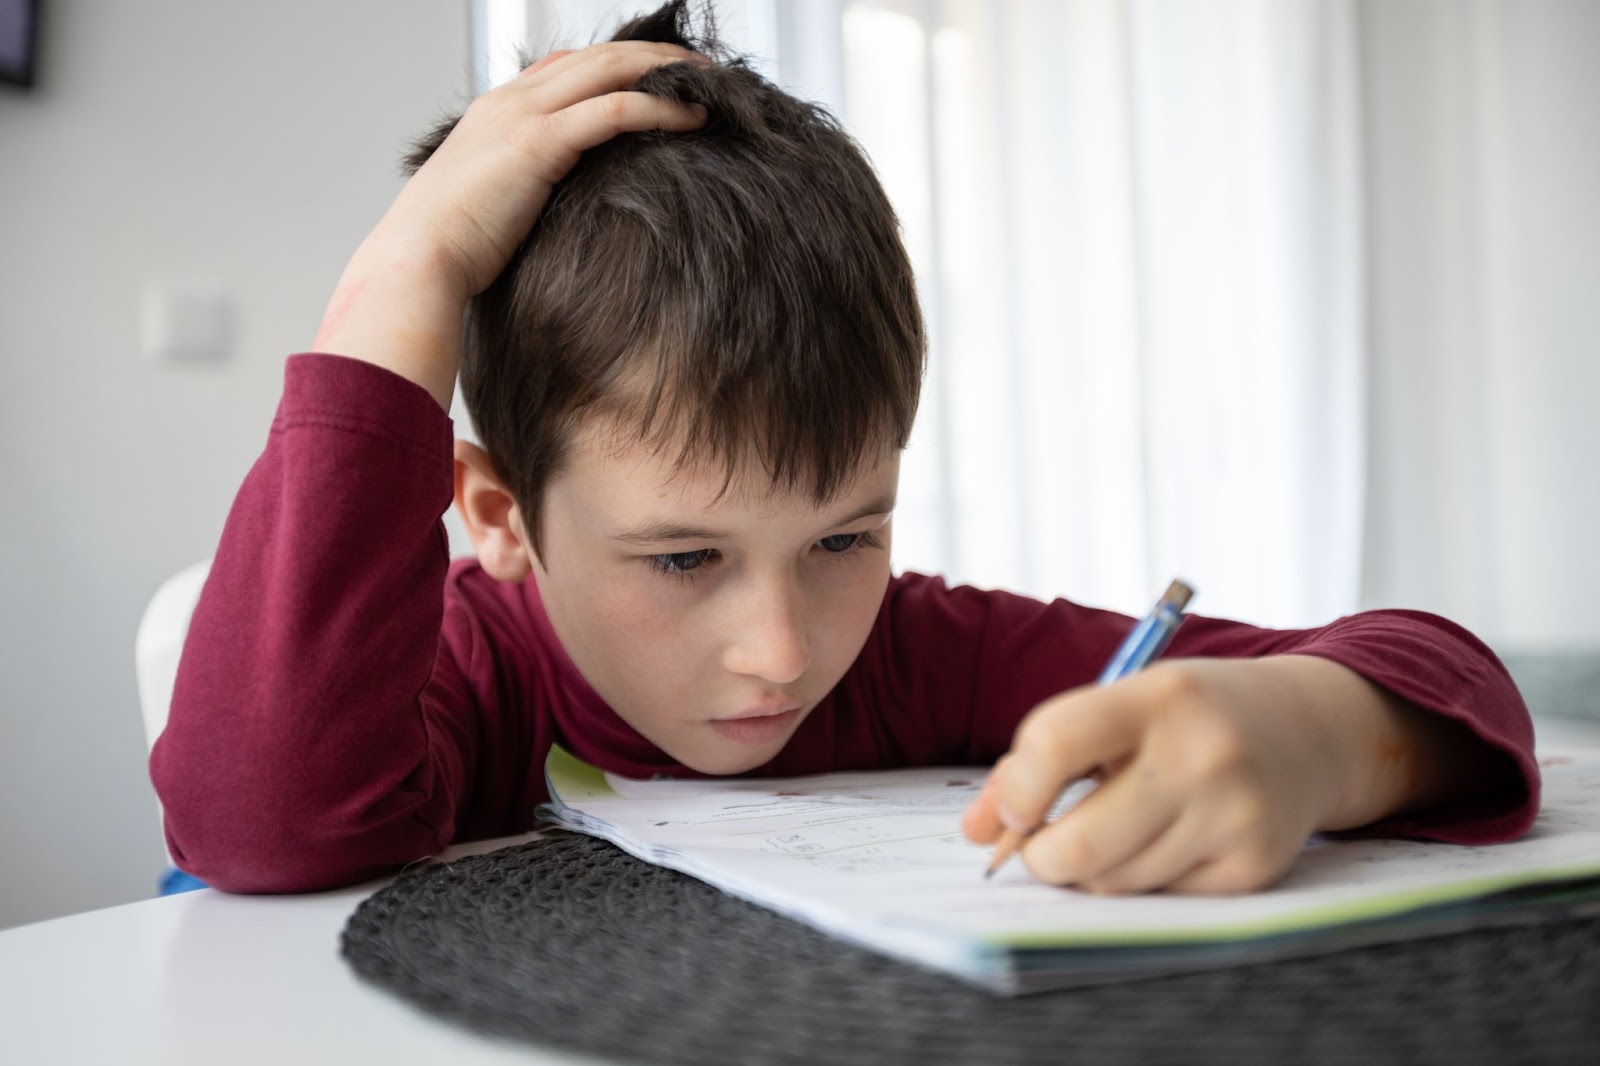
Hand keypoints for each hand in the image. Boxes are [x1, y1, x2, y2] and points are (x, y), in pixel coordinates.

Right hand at [313, 42, 709, 405]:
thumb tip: (555, 213)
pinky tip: (693, 117)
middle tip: (701, 69)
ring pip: (609, 70)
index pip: (566, 67)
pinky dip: (658, 108)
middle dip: (653, 57)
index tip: (658, 77)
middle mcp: (509, 102)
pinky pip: (613, 111)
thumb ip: (521, 191)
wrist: (416, 261)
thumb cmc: (449, 250)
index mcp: (495, 111)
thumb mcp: (489, 207)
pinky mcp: (538, 143)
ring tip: (709, 84)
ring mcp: (522, 116)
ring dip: (665, 72)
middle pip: (596, 57)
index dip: (616, 65)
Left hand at [962, 656, 1410, 893]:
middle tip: (1045, 846)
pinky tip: (1166, 844)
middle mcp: (1202, 754)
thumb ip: (1038, 761)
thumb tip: (976, 832)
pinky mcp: (1254, 866)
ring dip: (1093, 872)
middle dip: (1043, 858)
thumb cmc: (1186, 719)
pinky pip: (1159, 899)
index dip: (1017, 790)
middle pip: (1080, 844)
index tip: (1017, 809)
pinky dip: (1143, 883)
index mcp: (1156, 696)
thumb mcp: (1119, 710)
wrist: (1310, 731)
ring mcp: (1234, 815)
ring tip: (1114, 833)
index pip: (1054, 743)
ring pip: (1114, 883)